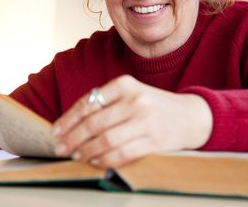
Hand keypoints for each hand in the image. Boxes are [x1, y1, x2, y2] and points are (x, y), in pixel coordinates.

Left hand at [52, 75, 212, 167]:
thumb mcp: (131, 94)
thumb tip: (71, 123)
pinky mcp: (154, 141)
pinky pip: (122, 153)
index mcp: (125, 84)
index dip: (68, 119)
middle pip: (94, 123)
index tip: (55, 131)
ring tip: (75, 155)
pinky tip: (95, 162)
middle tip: (60, 147)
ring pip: (106, 140)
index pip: (89, 102)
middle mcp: (135, 100)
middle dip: (72, 138)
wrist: (192, 116)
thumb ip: (106, 103)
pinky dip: (104, 160)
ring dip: (86, 151)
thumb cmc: (153, 106)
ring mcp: (145, 121)